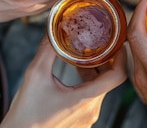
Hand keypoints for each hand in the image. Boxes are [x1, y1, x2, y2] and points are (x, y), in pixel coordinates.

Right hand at [0, 36, 127, 127]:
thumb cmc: (25, 113)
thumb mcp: (34, 75)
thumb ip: (47, 50)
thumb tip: (53, 28)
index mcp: (85, 100)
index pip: (118, 76)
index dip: (122, 56)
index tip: (117, 41)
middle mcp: (91, 111)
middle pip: (109, 80)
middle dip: (105, 59)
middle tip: (100, 41)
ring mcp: (87, 118)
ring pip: (100, 88)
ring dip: (94, 70)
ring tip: (84, 54)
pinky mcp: (80, 122)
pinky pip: (91, 98)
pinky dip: (87, 82)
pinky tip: (75, 72)